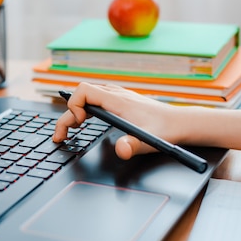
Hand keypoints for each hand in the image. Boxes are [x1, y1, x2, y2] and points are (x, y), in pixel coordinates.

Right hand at [53, 82, 180, 159]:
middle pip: (80, 96)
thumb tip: (121, 150)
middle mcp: (114, 94)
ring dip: (73, 112)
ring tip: (67, 131)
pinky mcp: (119, 101)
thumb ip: (133, 146)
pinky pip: (93, 99)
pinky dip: (83, 110)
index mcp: (117, 100)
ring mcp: (116, 96)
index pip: (83, 90)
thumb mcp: (149, 141)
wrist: (180, 122)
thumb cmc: (165, 130)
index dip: (74, 106)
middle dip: (66, 116)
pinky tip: (84, 122)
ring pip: (86, 97)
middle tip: (60, 137)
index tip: (80, 124)